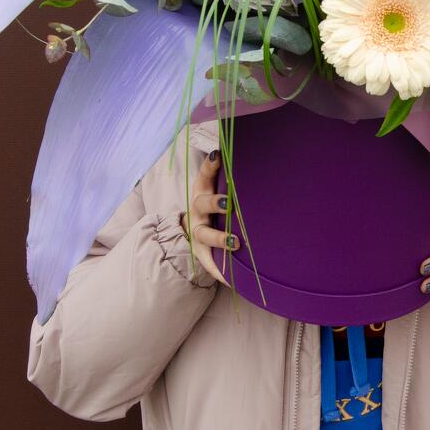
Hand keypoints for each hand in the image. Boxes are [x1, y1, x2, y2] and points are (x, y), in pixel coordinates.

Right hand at [180, 149, 238, 286]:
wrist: (193, 228)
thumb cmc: (214, 203)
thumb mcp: (215, 185)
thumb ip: (224, 170)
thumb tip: (234, 149)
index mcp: (202, 190)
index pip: (204, 174)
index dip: (210, 165)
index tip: (219, 156)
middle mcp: (197, 210)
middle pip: (203, 204)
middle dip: (216, 203)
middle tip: (229, 203)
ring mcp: (198, 232)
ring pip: (205, 235)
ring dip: (219, 238)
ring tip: (236, 242)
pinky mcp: (201, 253)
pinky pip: (209, 264)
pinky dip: (219, 271)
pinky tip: (232, 279)